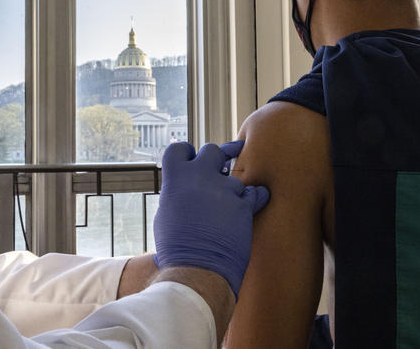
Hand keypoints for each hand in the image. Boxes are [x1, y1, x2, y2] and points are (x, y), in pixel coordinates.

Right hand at [153, 141, 269, 297]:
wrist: (196, 271)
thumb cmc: (176, 249)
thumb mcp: (164, 216)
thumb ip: (175, 195)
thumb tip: (181, 189)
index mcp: (175, 179)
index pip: (179, 148)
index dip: (186, 152)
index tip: (191, 159)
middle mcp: (200, 177)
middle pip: (212, 150)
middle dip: (216, 158)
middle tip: (218, 167)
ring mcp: (224, 189)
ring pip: (235, 177)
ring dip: (233, 189)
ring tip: (227, 210)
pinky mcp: (243, 205)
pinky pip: (255, 193)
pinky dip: (254, 199)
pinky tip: (251, 205)